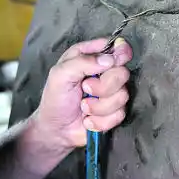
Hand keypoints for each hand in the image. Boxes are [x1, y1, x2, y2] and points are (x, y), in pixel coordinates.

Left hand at [26, 37, 133, 155]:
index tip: (113, 62)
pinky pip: (119, 114)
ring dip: (99, 106)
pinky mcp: (114, 112)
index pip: (115, 47)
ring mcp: (111, 93)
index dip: (119, 53)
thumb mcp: (60, 75)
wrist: (57, 130)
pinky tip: (88, 119)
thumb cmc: (55, 99)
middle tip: (85, 89)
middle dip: (103, 86)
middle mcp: (104, 73)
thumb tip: (109, 60)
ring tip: (84, 108)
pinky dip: (100, 120)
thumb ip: (82, 62)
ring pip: (122, 96)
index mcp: (90, 57)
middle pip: (122, 73)